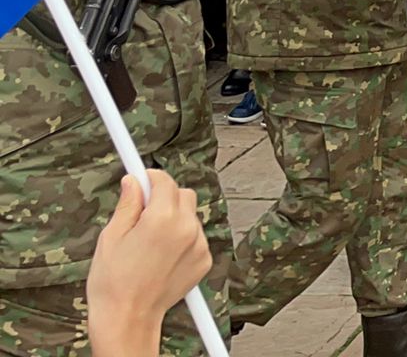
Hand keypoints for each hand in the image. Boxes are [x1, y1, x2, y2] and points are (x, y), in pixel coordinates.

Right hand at [86, 170, 210, 356]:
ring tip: (150, 240)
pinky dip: (183, 238)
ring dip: (175, 218)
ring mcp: (199, 245)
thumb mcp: (111, 236)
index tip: (141, 179)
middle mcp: (187, 229)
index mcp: (163, 219)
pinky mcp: (204, 260)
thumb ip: (127, 204)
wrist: (128, 318)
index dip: (150, 178)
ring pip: (191, 216)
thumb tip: (133, 181)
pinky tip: (161, 255)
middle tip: (142, 213)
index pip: (164, 181)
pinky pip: (196, 237)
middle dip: (164, 197)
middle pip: (183, 195)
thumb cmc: (113, 281)